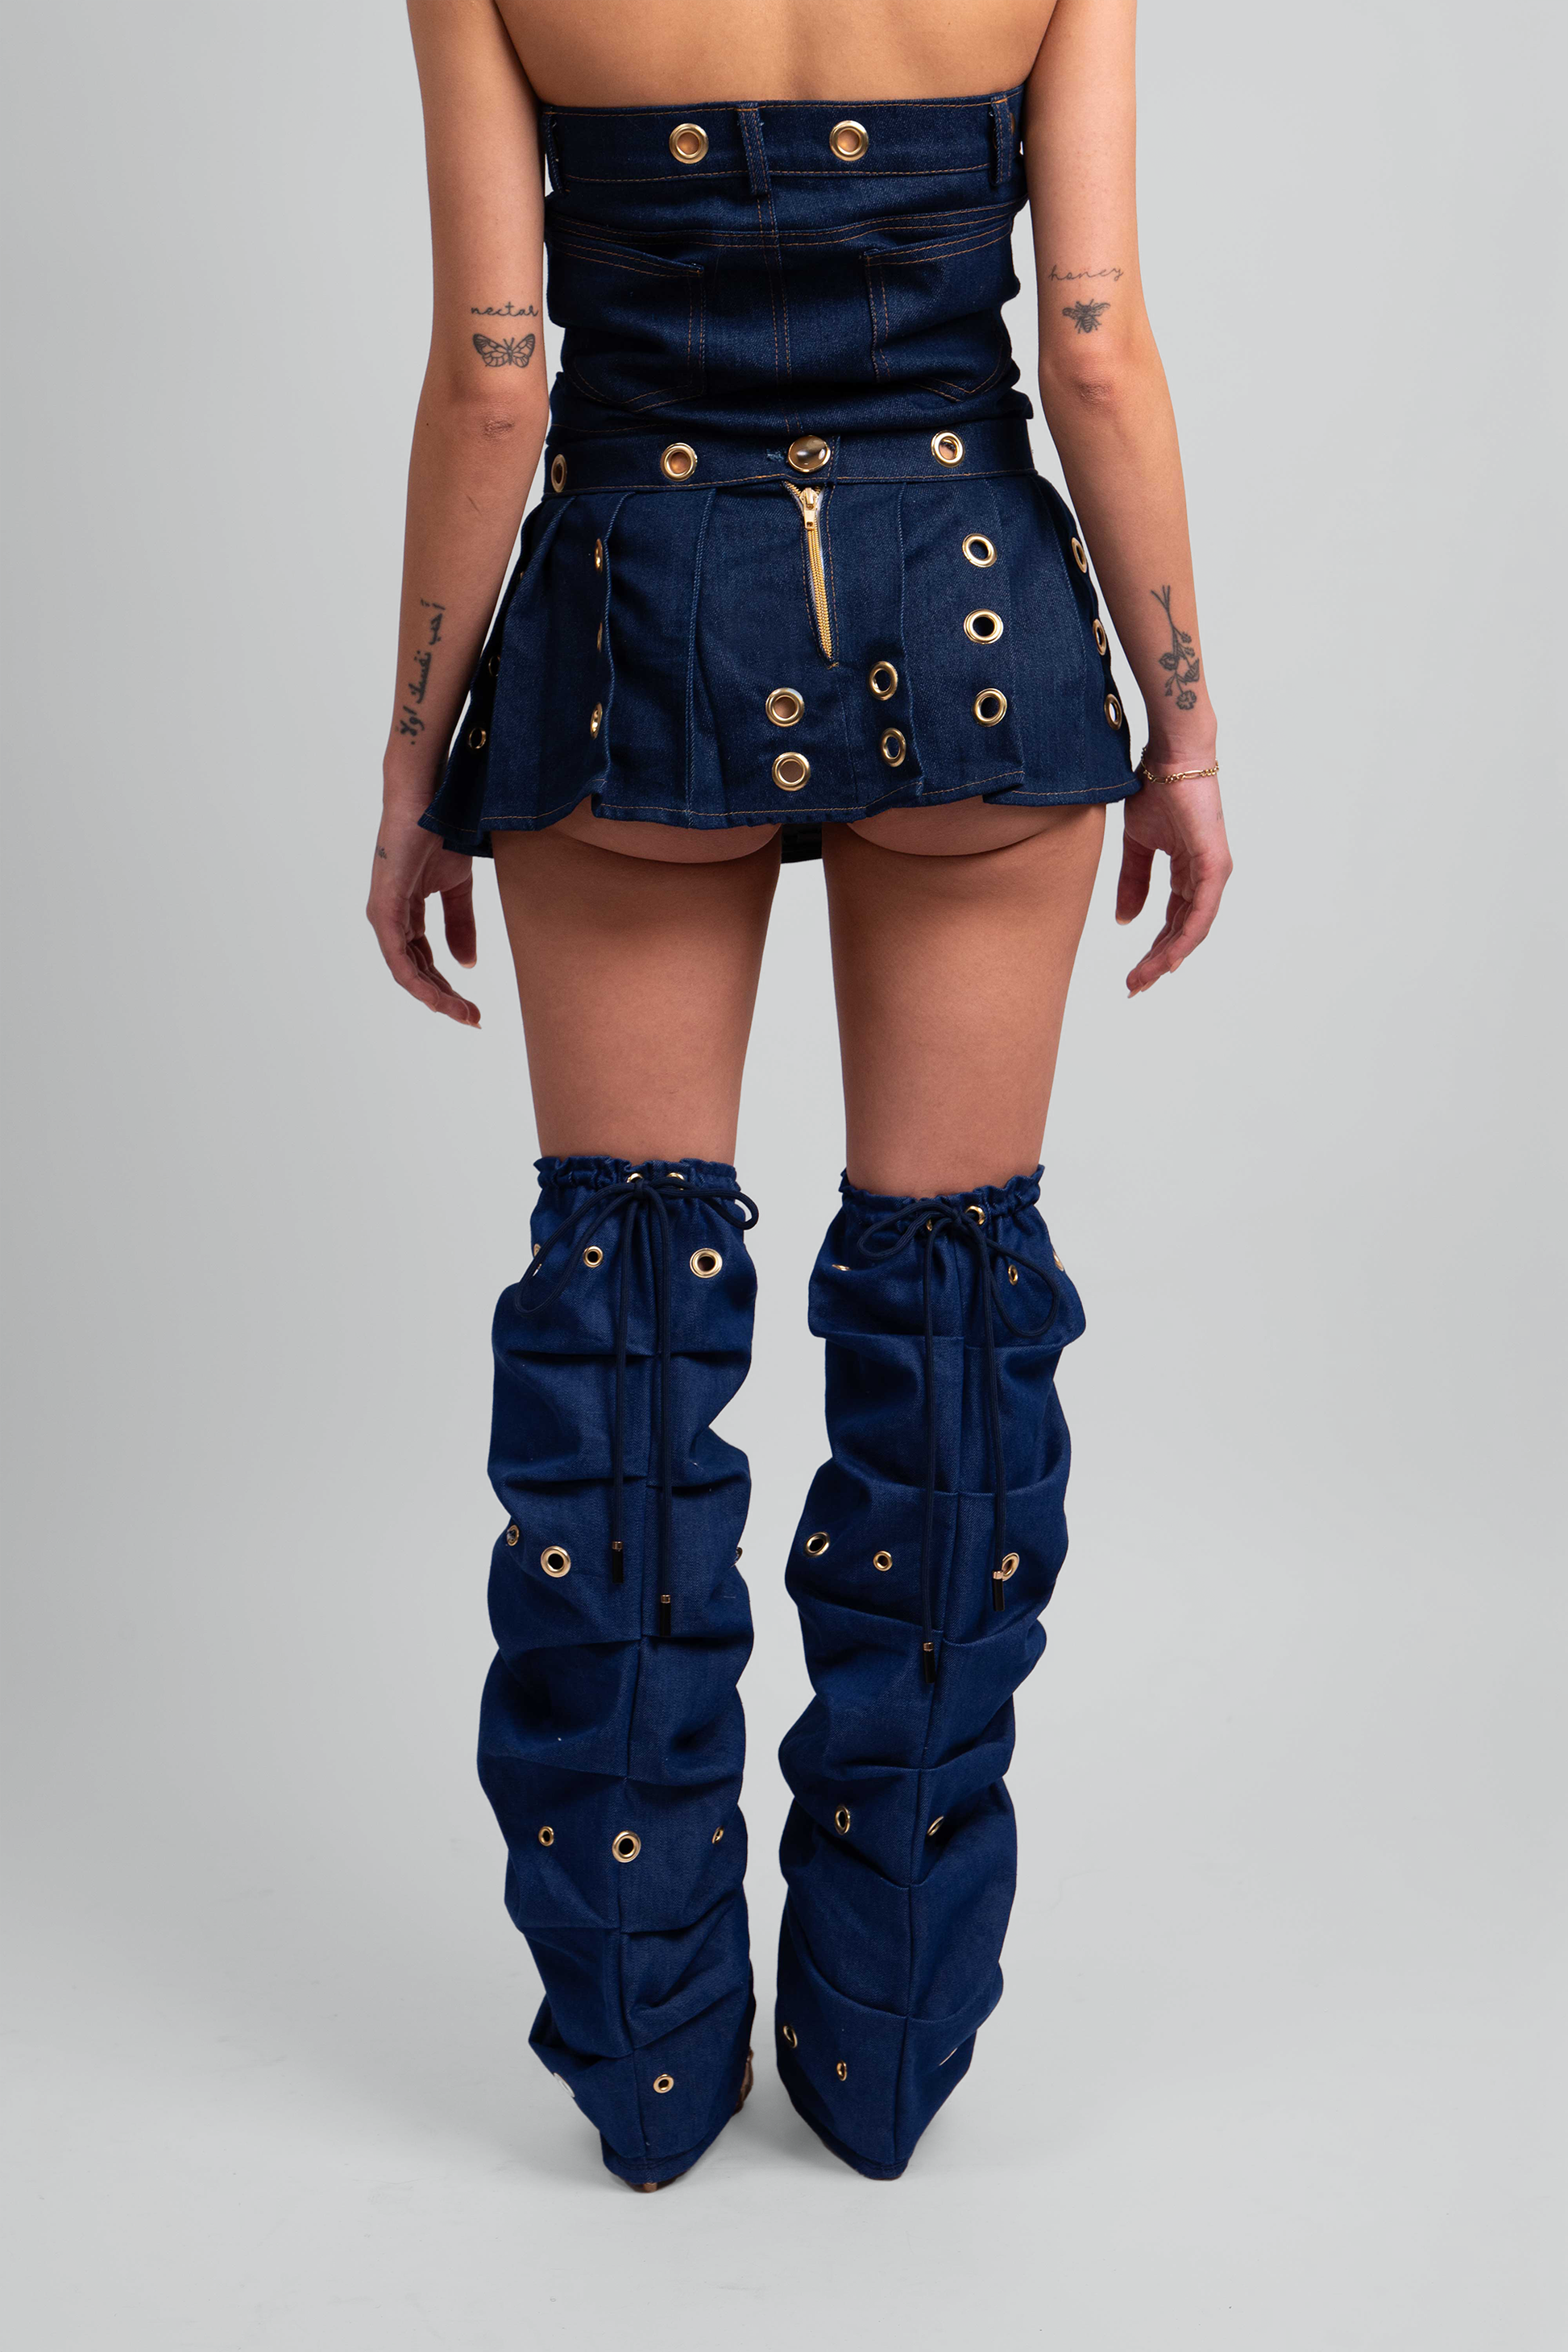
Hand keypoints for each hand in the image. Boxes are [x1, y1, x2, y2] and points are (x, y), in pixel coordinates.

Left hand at [367, 792, 479, 1026]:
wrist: (429, 799)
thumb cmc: (440, 832)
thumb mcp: (458, 888)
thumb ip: (460, 925)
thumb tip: (467, 964)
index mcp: (405, 914)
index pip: (423, 962)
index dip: (448, 988)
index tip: (474, 1009)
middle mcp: (389, 919)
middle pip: (415, 973)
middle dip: (445, 999)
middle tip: (474, 1018)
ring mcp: (384, 915)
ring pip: (406, 972)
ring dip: (435, 997)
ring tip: (464, 1013)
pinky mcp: (384, 909)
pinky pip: (398, 957)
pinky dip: (418, 980)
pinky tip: (438, 997)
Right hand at [1115, 766, 1232, 995]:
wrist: (1168, 758)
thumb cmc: (1155, 790)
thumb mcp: (1136, 846)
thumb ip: (1132, 883)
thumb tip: (1125, 921)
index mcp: (1188, 871)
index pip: (1173, 920)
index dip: (1154, 949)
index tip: (1133, 973)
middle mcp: (1205, 877)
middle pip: (1183, 931)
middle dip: (1158, 962)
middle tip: (1135, 987)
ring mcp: (1213, 872)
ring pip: (1193, 929)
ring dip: (1168, 957)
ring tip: (1144, 979)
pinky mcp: (1213, 865)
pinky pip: (1200, 912)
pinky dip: (1186, 938)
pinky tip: (1170, 960)